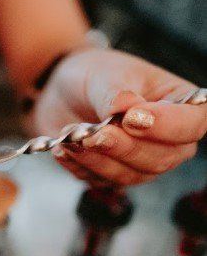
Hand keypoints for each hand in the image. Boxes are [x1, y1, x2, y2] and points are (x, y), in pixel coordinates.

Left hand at [35, 48, 205, 185]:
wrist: (61, 91)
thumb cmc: (95, 75)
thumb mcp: (105, 73)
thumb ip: (116, 93)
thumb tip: (127, 107)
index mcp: (180, 105)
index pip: (193, 124)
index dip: (167, 127)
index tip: (132, 118)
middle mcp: (167, 139)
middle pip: (161, 159)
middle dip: (124, 148)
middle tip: (95, 134)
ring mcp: (139, 161)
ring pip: (129, 176)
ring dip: (97, 159)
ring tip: (72, 136)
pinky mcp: (110, 174)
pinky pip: (99, 181)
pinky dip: (78, 166)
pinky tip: (62, 148)